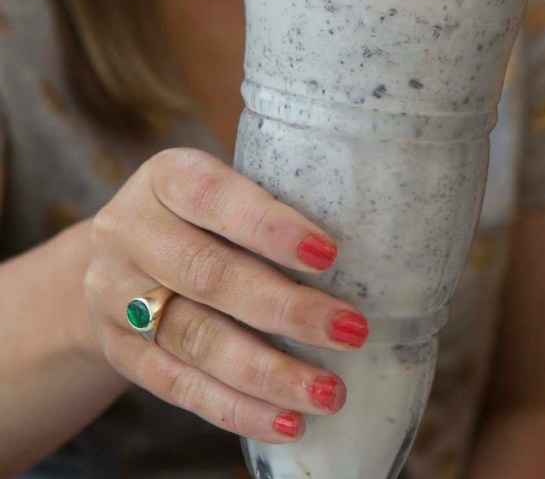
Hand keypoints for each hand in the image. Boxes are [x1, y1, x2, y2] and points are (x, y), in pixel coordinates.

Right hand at [83, 148, 367, 442]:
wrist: (114, 256)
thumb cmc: (204, 217)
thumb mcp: (225, 190)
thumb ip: (278, 204)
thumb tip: (375, 244)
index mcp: (166, 178)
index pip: (213, 196)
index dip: (270, 226)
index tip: (330, 255)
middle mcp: (131, 232)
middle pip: (209, 276)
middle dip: (288, 309)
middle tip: (353, 331)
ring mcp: (117, 296)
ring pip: (197, 340)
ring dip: (270, 373)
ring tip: (330, 392)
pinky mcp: (121, 352)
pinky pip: (180, 386)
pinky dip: (238, 408)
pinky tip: (288, 421)